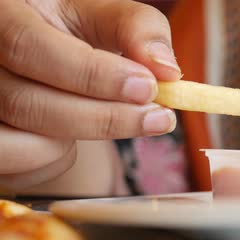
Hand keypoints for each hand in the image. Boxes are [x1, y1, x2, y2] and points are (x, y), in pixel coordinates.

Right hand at [0, 0, 180, 189]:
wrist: (46, 62)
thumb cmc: (73, 34)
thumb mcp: (102, 18)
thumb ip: (136, 29)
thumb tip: (166, 69)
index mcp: (3, 16)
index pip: (29, 47)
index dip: (91, 74)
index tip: (148, 87)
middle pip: (30, 103)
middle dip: (105, 117)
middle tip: (158, 117)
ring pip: (26, 143)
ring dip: (84, 137)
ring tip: (114, 116)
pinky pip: (26, 167)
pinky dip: (60, 158)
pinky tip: (75, 133)